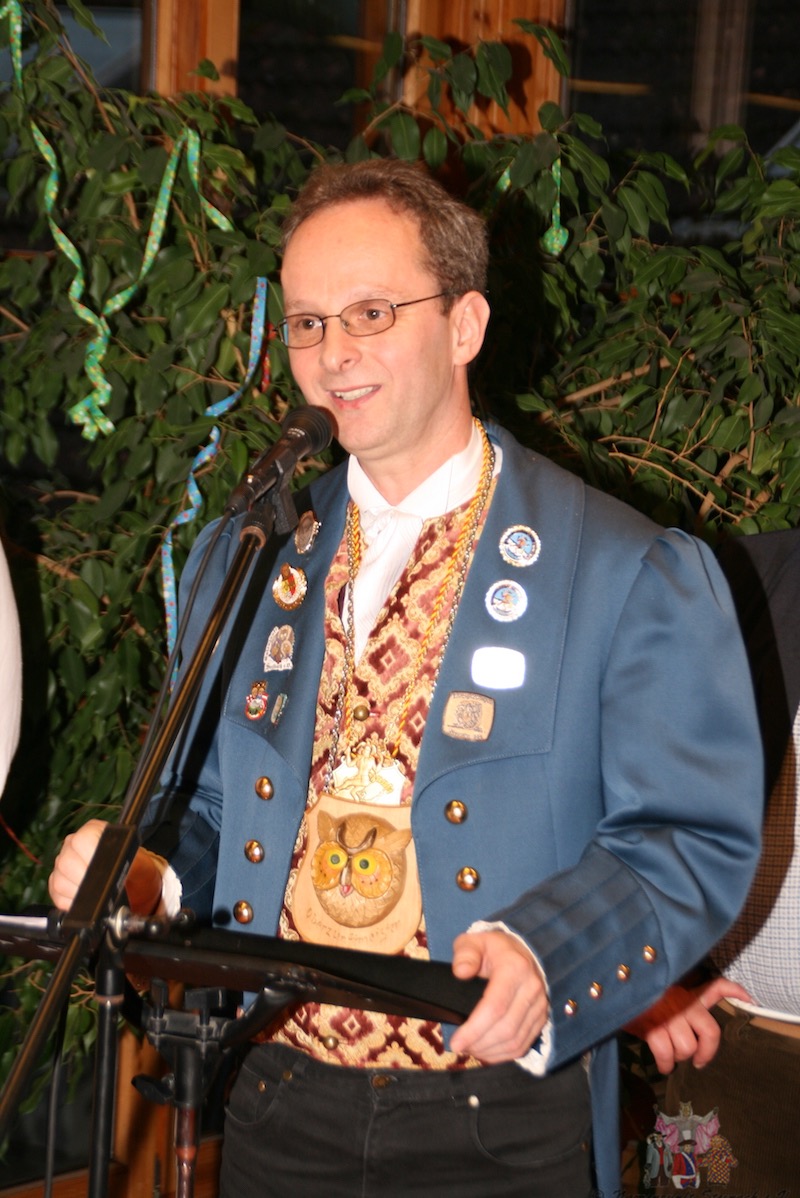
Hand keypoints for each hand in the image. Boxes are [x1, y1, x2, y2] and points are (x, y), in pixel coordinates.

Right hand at [48, 818, 163, 914]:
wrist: (132, 882)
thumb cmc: (134, 868)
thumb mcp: (140, 862)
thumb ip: (131, 863)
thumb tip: (117, 870)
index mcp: (93, 831)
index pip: (82, 840)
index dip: (91, 856)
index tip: (104, 871)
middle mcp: (72, 844)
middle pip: (66, 862)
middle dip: (85, 880)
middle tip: (101, 888)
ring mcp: (62, 863)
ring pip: (59, 881)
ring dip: (79, 893)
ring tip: (96, 894)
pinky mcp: (57, 882)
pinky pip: (56, 895)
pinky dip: (72, 903)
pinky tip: (87, 900)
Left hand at [449, 930, 548, 1062]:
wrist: (521, 951)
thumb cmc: (493, 949)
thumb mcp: (474, 942)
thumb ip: (465, 954)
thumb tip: (461, 972)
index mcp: (515, 968)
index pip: (495, 1007)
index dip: (474, 1029)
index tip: (456, 1042)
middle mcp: (532, 988)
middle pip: (506, 1029)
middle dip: (479, 1043)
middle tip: (459, 1047)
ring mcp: (539, 1006)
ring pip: (515, 1041)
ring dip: (489, 1051)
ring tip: (470, 1049)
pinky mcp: (541, 1019)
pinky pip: (523, 1045)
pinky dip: (503, 1055)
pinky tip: (486, 1051)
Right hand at [624, 976, 752, 1072]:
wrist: (612, 988)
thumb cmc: (635, 993)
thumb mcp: (657, 989)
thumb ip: (676, 997)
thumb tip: (686, 1019)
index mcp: (685, 992)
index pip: (716, 987)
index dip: (736, 991)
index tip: (750, 1000)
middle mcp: (682, 1003)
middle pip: (710, 1033)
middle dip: (704, 1052)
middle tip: (698, 1059)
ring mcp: (669, 1016)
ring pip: (687, 1048)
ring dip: (678, 1056)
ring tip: (669, 1055)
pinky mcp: (653, 1027)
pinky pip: (666, 1054)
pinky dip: (664, 1064)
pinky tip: (661, 1065)